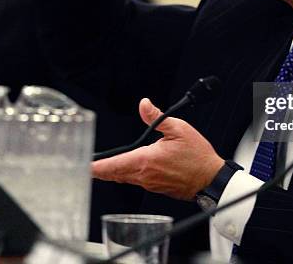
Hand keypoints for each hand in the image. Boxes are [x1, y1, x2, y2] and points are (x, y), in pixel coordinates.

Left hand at [91, 98, 224, 199]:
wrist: (210, 179)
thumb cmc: (197, 156)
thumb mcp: (178, 129)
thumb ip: (156, 117)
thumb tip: (144, 105)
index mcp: (145, 160)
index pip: (112, 166)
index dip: (95, 166)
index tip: (82, 165)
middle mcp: (144, 175)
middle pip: (113, 174)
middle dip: (99, 170)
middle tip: (85, 165)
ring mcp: (149, 184)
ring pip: (124, 178)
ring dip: (112, 172)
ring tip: (101, 167)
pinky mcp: (156, 188)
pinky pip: (136, 181)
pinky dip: (126, 175)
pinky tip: (127, 169)